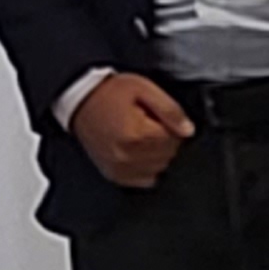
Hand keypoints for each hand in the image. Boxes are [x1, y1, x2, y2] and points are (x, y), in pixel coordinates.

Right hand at [68, 73, 194, 189]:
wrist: (80, 100)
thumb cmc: (109, 93)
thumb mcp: (144, 89)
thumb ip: (170, 110)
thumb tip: (188, 130)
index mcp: (135, 135)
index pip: (174, 140)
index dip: (172, 127)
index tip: (161, 117)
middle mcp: (126, 156)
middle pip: (168, 156)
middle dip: (166, 141)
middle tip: (151, 125)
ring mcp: (118, 168)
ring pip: (158, 170)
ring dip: (158, 155)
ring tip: (143, 136)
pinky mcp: (113, 174)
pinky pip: (144, 180)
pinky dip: (147, 168)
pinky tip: (140, 151)